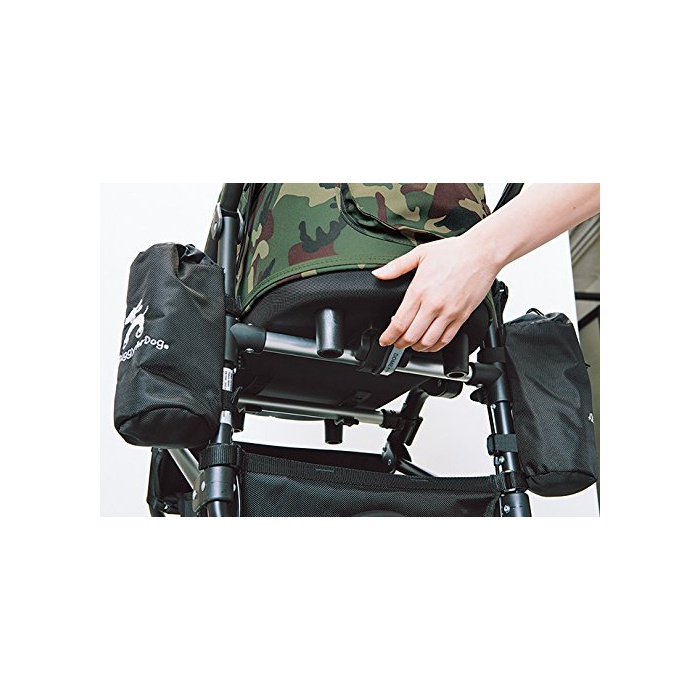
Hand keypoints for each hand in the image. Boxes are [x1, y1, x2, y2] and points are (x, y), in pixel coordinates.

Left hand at [372, 233, 499, 352]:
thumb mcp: (420, 253)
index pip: (399, 322)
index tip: (384, 339)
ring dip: (416, 348)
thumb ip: (397, 266)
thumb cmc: (454, 251)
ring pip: (429, 341)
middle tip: (395, 344)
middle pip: (411, 336)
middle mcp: (434, 304)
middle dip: (400, 344)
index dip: (389, 336)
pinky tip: (430, 344)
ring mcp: (449, 312)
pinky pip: (447, 339)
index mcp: (420, 290)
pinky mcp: (462, 316)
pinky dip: (436, 347)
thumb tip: (378, 274)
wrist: (482, 253)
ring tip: (411, 345)